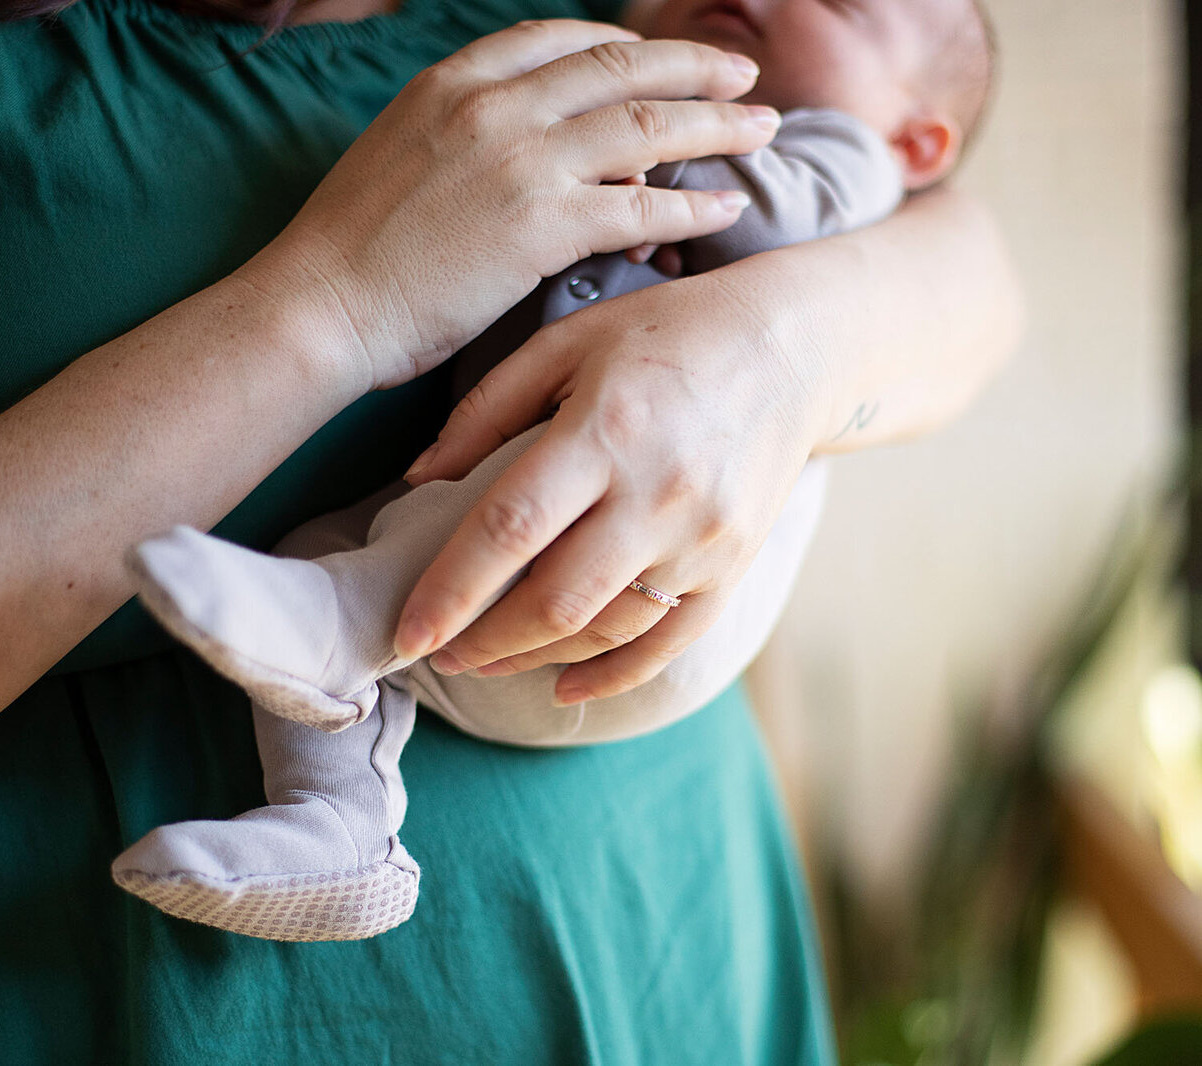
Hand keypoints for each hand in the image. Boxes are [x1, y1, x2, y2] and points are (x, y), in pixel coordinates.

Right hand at [242, 19, 780, 389]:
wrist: (321, 303)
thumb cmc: (351, 248)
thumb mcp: (400, 152)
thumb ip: (464, 133)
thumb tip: (522, 146)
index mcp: (454, 81)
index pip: (561, 39)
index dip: (624, 47)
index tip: (659, 59)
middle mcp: (496, 105)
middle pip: (621, 67)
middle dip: (693, 66)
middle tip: (741, 75)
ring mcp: (522, 161)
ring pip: (647, 124)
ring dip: (717, 124)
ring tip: (762, 130)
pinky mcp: (542, 225)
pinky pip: (642, 203)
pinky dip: (693, 203)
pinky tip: (726, 206)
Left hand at [392, 267, 828, 703]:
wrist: (794, 349)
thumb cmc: (665, 334)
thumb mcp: (567, 341)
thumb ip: (486, 409)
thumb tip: (415, 478)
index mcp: (606, 430)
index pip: (511, 528)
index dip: (452, 589)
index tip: (406, 632)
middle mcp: (659, 494)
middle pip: (558, 599)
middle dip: (486, 641)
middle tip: (438, 654)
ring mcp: (703, 539)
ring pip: (607, 629)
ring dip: (535, 658)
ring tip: (485, 659)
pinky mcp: (733, 566)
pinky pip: (669, 644)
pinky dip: (612, 675)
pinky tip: (564, 686)